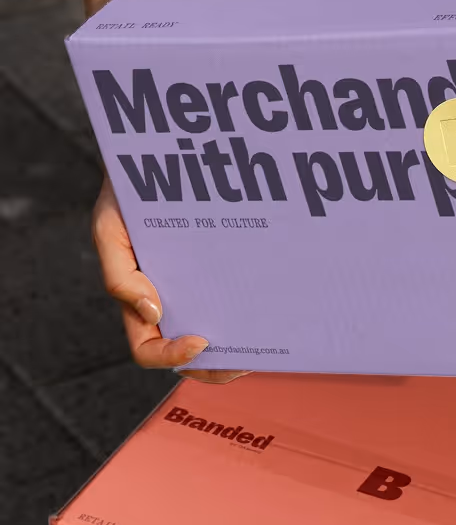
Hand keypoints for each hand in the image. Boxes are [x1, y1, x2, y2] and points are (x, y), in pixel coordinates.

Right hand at [92, 173, 246, 382]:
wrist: (158, 159)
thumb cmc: (127, 194)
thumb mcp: (110, 229)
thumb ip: (118, 274)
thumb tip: (152, 314)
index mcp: (140, 302)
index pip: (149, 350)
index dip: (173, 357)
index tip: (201, 341)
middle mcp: (172, 304)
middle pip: (193, 357)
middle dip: (218, 366)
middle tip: (244, 360)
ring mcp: (201, 291)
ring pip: (222, 336)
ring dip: (243, 348)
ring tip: (265, 343)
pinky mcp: (227, 273)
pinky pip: (243, 303)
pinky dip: (257, 315)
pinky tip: (276, 308)